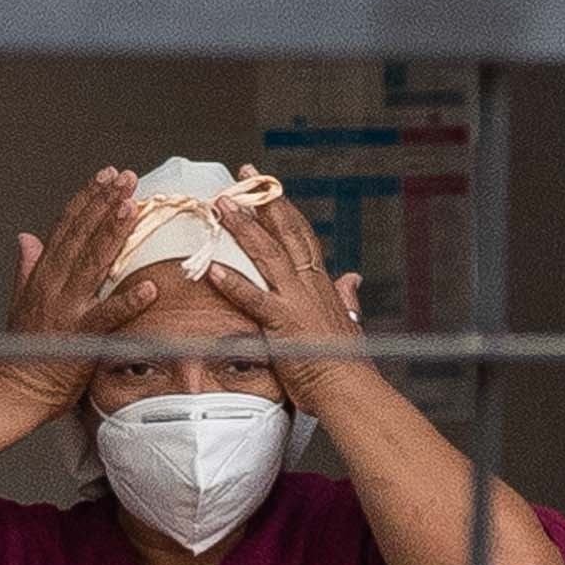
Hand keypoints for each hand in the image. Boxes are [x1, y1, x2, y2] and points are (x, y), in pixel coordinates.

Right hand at [0, 166, 146, 408]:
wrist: (17, 388)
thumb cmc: (25, 349)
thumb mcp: (21, 300)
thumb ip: (27, 266)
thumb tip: (26, 236)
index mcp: (43, 276)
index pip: (66, 227)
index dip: (87, 199)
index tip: (106, 176)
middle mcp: (54, 286)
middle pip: (81, 236)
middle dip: (104, 203)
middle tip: (127, 178)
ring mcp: (66, 310)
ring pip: (93, 264)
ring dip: (113, 234)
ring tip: (132, 207)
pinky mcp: (80, 337)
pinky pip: (109, 317)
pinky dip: (129, 301)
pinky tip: (151, 287)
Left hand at [195, 188, 374, 392]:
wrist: (350, 390)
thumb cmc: (346, 363)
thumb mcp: (348, 321)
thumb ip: (346, 297)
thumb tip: (352, 277)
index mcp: (322, 284)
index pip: (302, 236)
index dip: (285, 209)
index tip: (270, 186)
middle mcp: (310, 286)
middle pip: (286, 233)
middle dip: (264, 201)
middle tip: (245, 174)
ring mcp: (296, 304)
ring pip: (267, 256)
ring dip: (243, 228)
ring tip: (221, 205)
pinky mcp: (283, 326)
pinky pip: (254, 300)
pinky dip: (233, 283)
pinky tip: (212, 268)